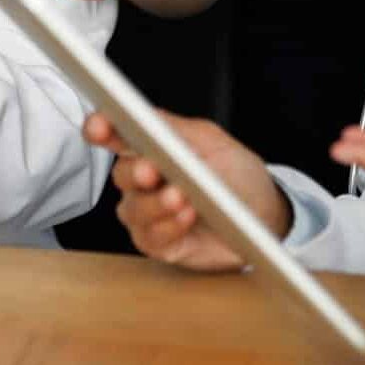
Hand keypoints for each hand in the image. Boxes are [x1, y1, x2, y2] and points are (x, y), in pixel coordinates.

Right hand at [90, 108, 287, 271]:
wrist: (265, 213)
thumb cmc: (236, 174)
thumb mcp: (211, 140)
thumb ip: (176, 129)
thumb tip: (146, 120)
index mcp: (150, 147)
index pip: (115, 135)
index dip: (101, 129)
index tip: (99, 127)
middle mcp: (142, 182)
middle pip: (121, 174)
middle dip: (135, 172)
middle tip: (151, 170)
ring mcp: (148, 214)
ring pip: (133, 209)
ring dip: (155, 204)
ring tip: (179, 197)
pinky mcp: (160, 244)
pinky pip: (151, 238)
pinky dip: (168, 227)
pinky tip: (186, 217)